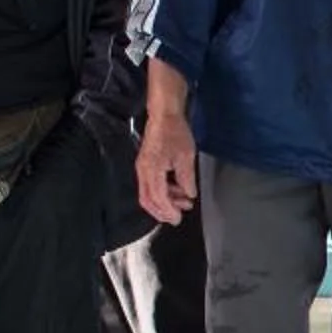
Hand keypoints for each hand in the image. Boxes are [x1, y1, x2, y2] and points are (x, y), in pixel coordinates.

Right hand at [138, 109, 198, 225]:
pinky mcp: (145, 165)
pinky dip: (161, 192)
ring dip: (164, 202)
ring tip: (183, 201)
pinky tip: (176, 190)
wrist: (164, 115)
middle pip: (148, 200)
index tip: (178, 218)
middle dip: (162, 212)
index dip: (168, 210)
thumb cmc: (175, 132)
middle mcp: (143, 171)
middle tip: (177, 217)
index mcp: (152, 169)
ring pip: (148, 194)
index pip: (158, 197)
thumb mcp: (186, 157)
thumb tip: (189, 194)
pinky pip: (149, 185)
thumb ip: (187, 178)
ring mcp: (142, 168)